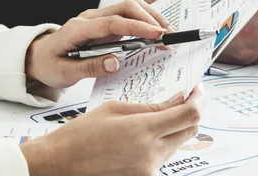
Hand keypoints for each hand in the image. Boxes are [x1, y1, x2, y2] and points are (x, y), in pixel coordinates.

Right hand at [21, 84, 204, 175]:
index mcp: (142, 132)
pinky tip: (148, 131)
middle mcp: (150, 155)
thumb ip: (151, 106)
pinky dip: (162, 141)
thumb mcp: (116, 109)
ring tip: (160, 113)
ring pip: (178, 143)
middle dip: (191, 111)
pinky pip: (163, 155)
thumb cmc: (80, 135)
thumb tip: (177, 99)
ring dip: (176, 126)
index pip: (189, 115)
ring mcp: (147, 169)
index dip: (198, 99)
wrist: (59, 164)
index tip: (197, 89)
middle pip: (190, 130)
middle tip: (184, 97)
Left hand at [26, 0, 168, 87]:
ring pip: (130, 7)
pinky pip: (129, 15)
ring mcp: (99, 18)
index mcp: (79, 28)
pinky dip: (145, 20)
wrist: (38, 56)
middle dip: (150, 19)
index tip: (157, 35)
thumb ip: (89, 68)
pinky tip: (157, 31)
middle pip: (126, 7)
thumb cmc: (49, 64)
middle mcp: (91, 17)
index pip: (113, 22)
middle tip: (168, 37)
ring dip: (151, 17)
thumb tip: (116, 63)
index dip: (137, 27)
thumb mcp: (63, 73)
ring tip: (167, 34)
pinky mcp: (106, 22)